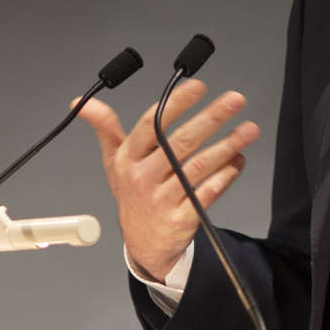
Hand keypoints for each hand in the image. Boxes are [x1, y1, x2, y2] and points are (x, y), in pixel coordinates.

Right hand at [77, 79, 260, 280]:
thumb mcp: (114, 162)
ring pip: (199, 166)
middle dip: (212, 118)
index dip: (175, 103)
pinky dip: (226, 175)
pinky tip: (239, 159)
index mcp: (128, 159)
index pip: (151, 125)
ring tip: (248, 129)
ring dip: (227, 145)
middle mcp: (144, 178)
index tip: (198, 86)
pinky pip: (208, 192)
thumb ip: (105, 128)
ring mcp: (163, 199)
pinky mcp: (182, 219)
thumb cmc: (133, 195)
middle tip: (235, 100)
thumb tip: (81, 103)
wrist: (143, 243)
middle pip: (181, 142)